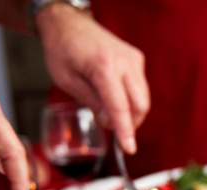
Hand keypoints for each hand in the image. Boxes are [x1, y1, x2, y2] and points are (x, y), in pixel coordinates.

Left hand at [36, 4, 149, 154]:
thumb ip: (93, 103)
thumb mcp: (68, 82)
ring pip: (143, 98)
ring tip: (109, 112)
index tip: (129, 148)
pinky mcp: (136, 59)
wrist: (68, 23)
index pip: (120, 107)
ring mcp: (133, 59)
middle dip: (130, 123)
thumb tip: (111, 123)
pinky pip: (140, 88)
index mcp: (104, 66)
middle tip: (112, 130)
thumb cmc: (62, 50)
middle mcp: (124, 61)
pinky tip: (115, 99)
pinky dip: (131, 100)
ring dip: (131, 112)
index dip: (125, 131)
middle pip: (140, 105)